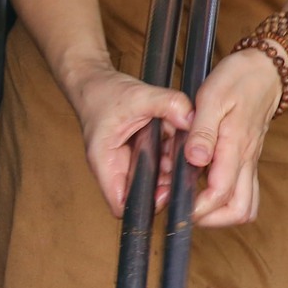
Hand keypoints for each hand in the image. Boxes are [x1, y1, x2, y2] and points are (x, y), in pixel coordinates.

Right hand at [65, 64, 193, 217]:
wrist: (95, 82)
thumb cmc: (104, 93)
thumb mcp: (138, 95)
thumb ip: (167, 104)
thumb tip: (192, 118)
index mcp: (107, 162)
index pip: (122, 204)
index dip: (145, 204)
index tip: (168, 192)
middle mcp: (117, 167)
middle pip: (145, 193)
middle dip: (168, 184)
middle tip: (186, 168)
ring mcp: (130, 161)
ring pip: (157, 178)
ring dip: (174, 167)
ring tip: (187, 150)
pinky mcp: (141, 151)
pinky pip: (162, 160)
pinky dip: (173, 152)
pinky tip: (182, 139)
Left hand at [181, 47, 281, 227]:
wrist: (267, 68)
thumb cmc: (239, 78)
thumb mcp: (212, 96)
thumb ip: (202, 131)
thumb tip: (193, 161)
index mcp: (235, 147)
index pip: (220, 194)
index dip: (198, 208)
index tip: (176, 203)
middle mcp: (247, 159)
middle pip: (241, 211)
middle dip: (213, 219)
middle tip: (186, 207)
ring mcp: (250, 160)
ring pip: (247, 204)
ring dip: (223, 212)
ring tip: (195, 200)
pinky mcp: (250, 157)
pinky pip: (245, 190)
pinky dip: (227, 198)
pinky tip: (205, 184)